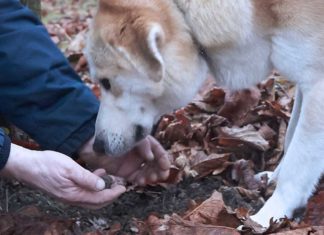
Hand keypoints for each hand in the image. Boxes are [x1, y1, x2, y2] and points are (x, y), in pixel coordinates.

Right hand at [1, 144, 125, 208]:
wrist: (27, 166)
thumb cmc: (48, 165)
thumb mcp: (70, 169)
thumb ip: (87, 178)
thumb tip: (102, 186)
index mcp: (75, 195)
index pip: (99, 199)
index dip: (113, 194)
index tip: (123, 188)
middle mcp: (72, 198)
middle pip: (96, 202)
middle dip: (110, 196)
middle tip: (120, 188)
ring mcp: (68, 195)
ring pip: (90, 197)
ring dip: (103, 191)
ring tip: (112, 180)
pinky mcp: (65, 189)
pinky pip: (83, 191)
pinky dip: (93, 185)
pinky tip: (97, 173)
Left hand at [79, 135, 170, 185]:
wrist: (92, 144)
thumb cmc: (112, 136)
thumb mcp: (130, 137)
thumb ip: (143, 145)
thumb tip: (152, 157)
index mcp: (143, 142)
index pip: (158, 150)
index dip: (163, 159)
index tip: (166, 167)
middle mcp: (140, 153)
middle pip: (155, 163)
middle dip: (159, 170)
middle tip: (161, 177)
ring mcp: (133, 163)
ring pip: (147, 171)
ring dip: (151, 176)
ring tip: (149, 179)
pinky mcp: (125, 172)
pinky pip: (137, 178)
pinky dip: (141, 181)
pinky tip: (141, 182)